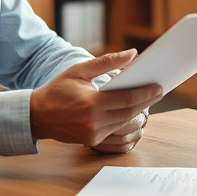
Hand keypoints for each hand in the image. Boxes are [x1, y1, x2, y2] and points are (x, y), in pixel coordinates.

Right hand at [30, 50, 161, 146]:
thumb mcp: (79, 70)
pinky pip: (115, 132)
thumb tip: (132, 55)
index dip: (145, 93)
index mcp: (91, 103)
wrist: (37, 115)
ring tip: (148, 100)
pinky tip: (132, 112)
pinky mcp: (92, 141)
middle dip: (146, 102)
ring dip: (138, 112)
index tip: (158, 86)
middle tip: (159, 91)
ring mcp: (93, 134)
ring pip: (124, 123)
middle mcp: (93, 122)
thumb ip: (107, 62)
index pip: (126, 99)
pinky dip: (125, 122)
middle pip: (129, 112)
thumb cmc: (57, 90)